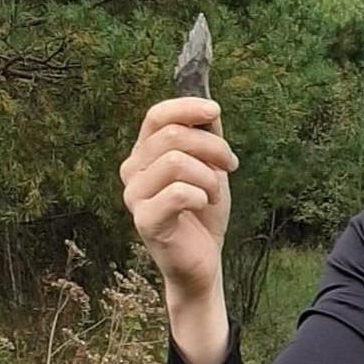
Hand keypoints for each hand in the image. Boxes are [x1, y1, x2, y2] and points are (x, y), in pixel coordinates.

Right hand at [119, 97, 238, 301]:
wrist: (205, 257)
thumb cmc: (205, 208)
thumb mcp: (211, 164)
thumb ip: (206, 135)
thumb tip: (209, 106)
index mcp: (145, 152)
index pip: (156, 115)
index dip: (187, 107)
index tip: (214, 111)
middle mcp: (132, 170)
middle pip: (174, 136)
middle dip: (214, 147)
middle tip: (230, 165)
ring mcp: (134, 196)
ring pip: (176, 162)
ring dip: (210, 176)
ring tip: (214, 193)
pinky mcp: (145, 221)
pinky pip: (178, 193)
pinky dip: (202, 196)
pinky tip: (204, 206)